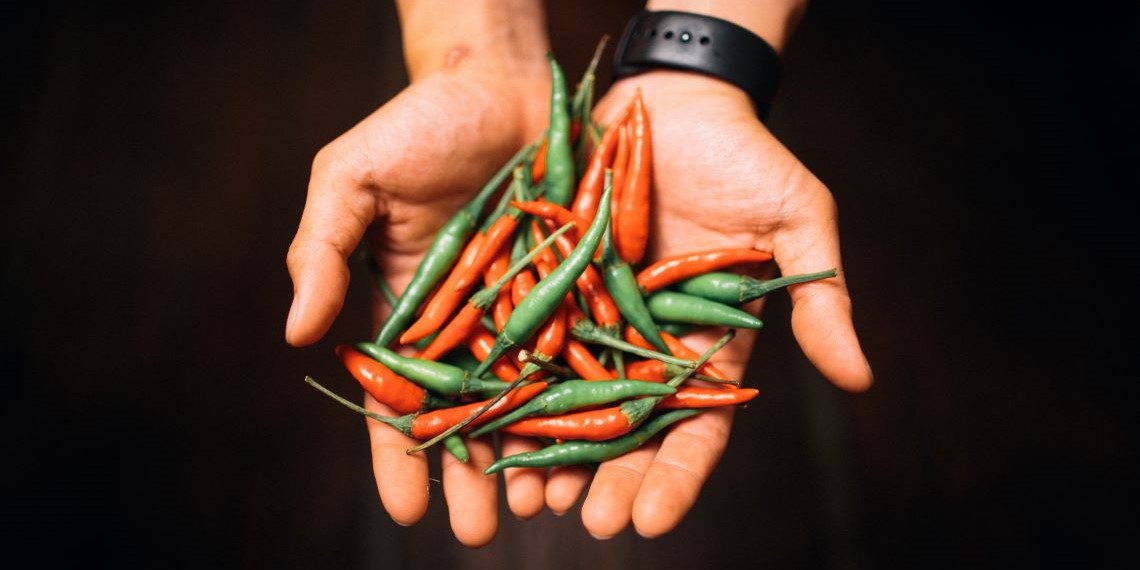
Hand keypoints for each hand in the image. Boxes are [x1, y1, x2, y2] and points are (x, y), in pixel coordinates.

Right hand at [286, 53, 552, 544]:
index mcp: (406, 313)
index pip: (395, 399)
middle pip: (466, 415)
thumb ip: (321, 251)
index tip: (407, 510)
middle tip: (479, 534)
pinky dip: (585, 397)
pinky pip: (581, 350)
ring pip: (528, 397)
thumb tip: (299, 333)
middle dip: (471, 475)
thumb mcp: (351, 179)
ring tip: (539, 507)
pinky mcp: (576, 289)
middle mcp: (466, 324)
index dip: (397, 455)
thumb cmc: (416, 126)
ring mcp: (523, 310)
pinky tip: (594, 443)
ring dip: (531, 454)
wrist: (500, 81)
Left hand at [537, 70, 873, 538]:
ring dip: (548, 447)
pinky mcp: (551, 283)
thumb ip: (819, 299)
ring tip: (528, 493)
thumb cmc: (745, 155)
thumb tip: (860, 378)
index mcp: (708, 344)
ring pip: (568, 396)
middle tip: (584, 522)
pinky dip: (507, 380)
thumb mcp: (797, 220)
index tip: (650, 520)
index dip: (675, 477)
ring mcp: (595, 316)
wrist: (673, 97)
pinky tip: (486, 420)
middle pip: (626, 427)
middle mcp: (647, 343)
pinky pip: (525, 338)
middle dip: (606, 477)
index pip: (696, 427)